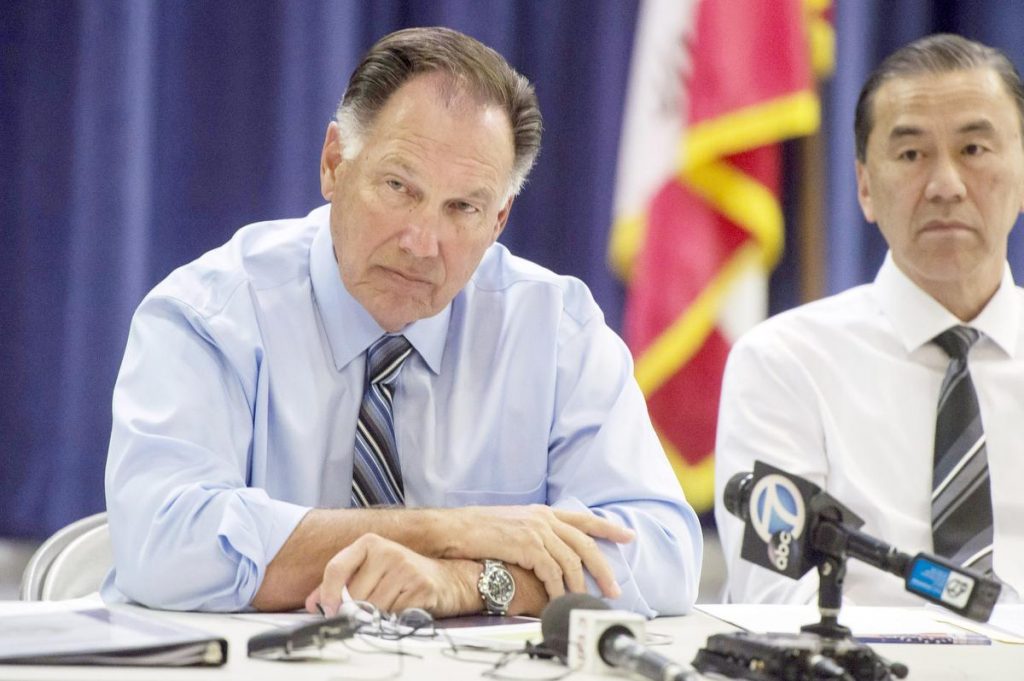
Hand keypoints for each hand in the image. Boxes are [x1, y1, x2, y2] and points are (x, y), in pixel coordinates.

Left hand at [305, 533, 476, 617]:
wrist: (446, 579)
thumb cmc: (401, 577)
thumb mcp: (370, 572)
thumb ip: (339, 584)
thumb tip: (313, 604)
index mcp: (370, 543)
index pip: (336, 568)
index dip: (327, 594)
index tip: (329, 610)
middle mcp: (388, 550)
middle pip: (354, 595)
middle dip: (356, 610)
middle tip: (368, 609)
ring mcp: (406, 567)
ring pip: (372, 608)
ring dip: (376, 616)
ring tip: (390, 605)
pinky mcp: (421, 587)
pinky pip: (392, 615)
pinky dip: (393, 619)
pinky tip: (403, 607)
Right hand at [437, 505, 633, 600]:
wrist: (454, 529)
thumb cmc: (478, 531)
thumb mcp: (514, 524)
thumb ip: (535, 533)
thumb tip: (550, 552)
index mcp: (543, 512)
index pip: (584, 519)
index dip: (608, 528)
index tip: (628, 535)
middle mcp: (543, 518)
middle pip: (584, 544)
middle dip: (603, 568)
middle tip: (614, 588)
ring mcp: (536, 531)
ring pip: (571, 561)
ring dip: (579, 585)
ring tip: (583, 601)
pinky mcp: (527, 546)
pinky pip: (552, 571)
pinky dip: (557, 588)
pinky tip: (558, 598)